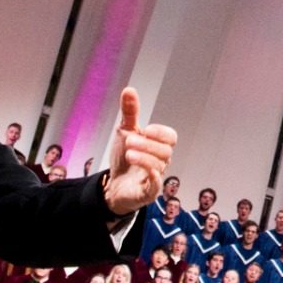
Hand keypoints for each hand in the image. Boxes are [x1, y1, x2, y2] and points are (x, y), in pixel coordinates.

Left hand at [101, 87, 176, 215]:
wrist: (112, 185)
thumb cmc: (124, 158)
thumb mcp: (125, 132)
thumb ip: (130, 112)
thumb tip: (129, 89)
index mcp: (158, 146)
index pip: (170, 137)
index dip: (160, 133)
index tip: (146, 129)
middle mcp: (161, 161)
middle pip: (165, 151)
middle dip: (148, 144)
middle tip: (129, 140)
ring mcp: (155, 178)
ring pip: (159, 166)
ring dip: (144, 158)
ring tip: (128, 153)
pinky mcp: (147, 193)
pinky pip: (156, 186)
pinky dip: (153, 178)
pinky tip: (146, 172)